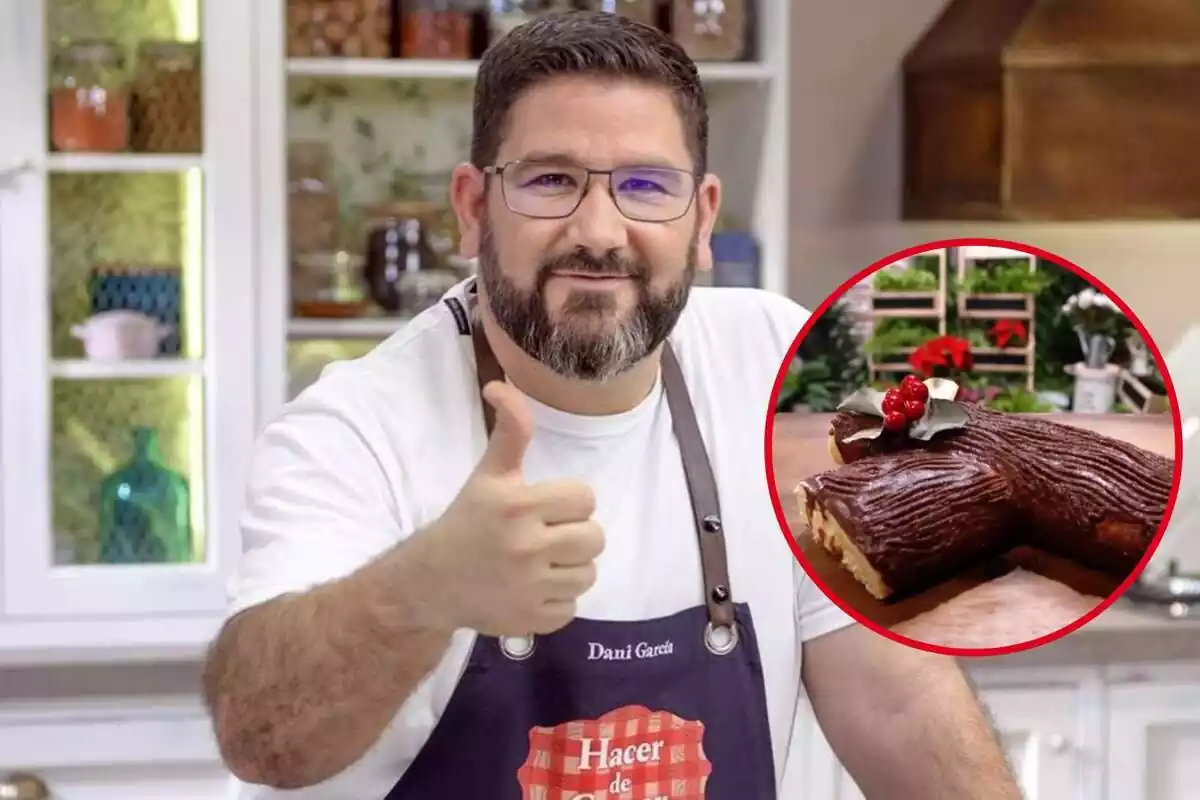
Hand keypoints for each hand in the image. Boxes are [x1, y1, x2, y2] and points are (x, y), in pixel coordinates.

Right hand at [430, 380, 603, 636]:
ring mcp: (529, 587)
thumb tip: (502, 385)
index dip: (569, 502)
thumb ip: (510, 431)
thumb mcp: (488, 474)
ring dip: (569, 568)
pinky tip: (531, 589)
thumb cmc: (466, 521)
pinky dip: (556, 600)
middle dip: (574, 535)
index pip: (585, 498)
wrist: (429, 582)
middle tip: (546, 536)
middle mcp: (526, 546)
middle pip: (594, 538)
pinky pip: (572, 607)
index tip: (545, 507)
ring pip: (588, 574)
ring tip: (540, 563)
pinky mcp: (531, 620)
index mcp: (518, 505)